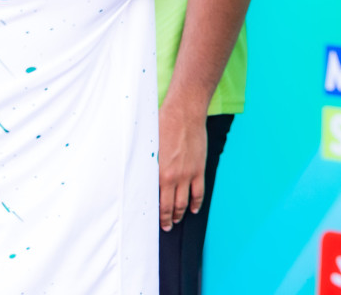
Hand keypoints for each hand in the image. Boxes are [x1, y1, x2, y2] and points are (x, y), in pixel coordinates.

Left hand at [158, 98, 207, 231]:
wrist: (184, 113)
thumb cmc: (163, 124)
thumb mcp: (148, 145)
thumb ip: (147, 163)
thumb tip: (141, 174)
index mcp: (157, 172)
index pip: (154, 200)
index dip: (153, 213)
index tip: (151, 220)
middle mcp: (172, 177)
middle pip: (169, 206)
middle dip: (167, 219)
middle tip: (166, 227)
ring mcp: (187, 174)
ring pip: (184, 203)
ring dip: (180, 214)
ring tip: (177, 220)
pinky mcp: (198, 169)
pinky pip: (199, 192)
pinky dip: (197, 203)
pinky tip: (194, 209)